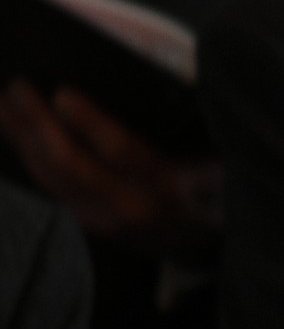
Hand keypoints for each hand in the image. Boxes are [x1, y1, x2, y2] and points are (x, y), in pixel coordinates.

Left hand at [0, 80, 222, 262]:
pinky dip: (28, 157)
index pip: (121, 153)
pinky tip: (14, 132)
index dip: (88, 122)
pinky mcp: (89, 223)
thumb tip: (176, 82)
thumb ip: (196, 134)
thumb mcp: (217, 162)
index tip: (62, 94)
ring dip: (22, 138)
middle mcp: (131, 207)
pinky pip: (50, 188)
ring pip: (52, 179)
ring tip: (2, 103)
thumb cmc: (212, 191)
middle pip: (71, 165)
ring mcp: (105, 220)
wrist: (205, 246)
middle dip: (39, 124)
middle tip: (18, 85)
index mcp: (168, 186)